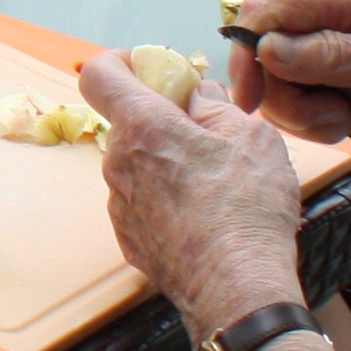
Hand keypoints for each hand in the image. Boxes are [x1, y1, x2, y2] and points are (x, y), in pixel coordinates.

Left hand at [79, 49, 310, 336]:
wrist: (237, 288)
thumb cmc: (245, 208)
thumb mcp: (251, 135)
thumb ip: (217, 106)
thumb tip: (199, 96)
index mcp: (142, 126)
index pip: (100, 73)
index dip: (123, 62)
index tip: (155, 68)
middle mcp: (118, 163)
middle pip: (128, 122)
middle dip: (163, 117)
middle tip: (208, 130)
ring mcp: (120, 204)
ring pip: (138, 165)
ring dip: (168, 162)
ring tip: (218, 180)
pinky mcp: (130, 239)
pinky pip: (144, 202)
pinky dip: (169, 199)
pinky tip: (207, 215)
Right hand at [227, 0, 350, 153]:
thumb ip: (330, 55)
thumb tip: (268, 50)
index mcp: (341, 3)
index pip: (265, 12)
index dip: (247, 53)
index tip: (253, 98)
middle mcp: (329, 26)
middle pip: (266, 61)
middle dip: (290, 99)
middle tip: (333, 114)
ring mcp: (332, 60)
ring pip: (282, 91)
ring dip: (310, 117)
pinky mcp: (338, 89)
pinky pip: (304, 112)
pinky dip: (325, 127)